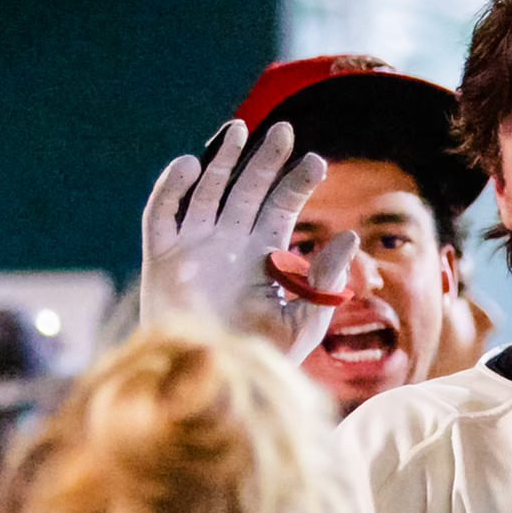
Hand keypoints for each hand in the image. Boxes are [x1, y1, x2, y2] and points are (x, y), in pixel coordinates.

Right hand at [138, 120, 357, 361]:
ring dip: (220, 160)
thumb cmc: (263, 358)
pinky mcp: (162, 258)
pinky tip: (192, 166)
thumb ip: (326, 280)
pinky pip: (163, 213)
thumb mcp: (305, 320)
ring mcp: (195, 246)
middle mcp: (230, 243)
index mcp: (265, 254)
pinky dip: (173, 188)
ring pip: (207, 190)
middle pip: (247, 188)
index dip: (296, 182)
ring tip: (239, 131)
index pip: (282, 205)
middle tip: (285, 132)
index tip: (316, 163)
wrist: (215, 381)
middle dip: (264, 160)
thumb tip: (349, 237)